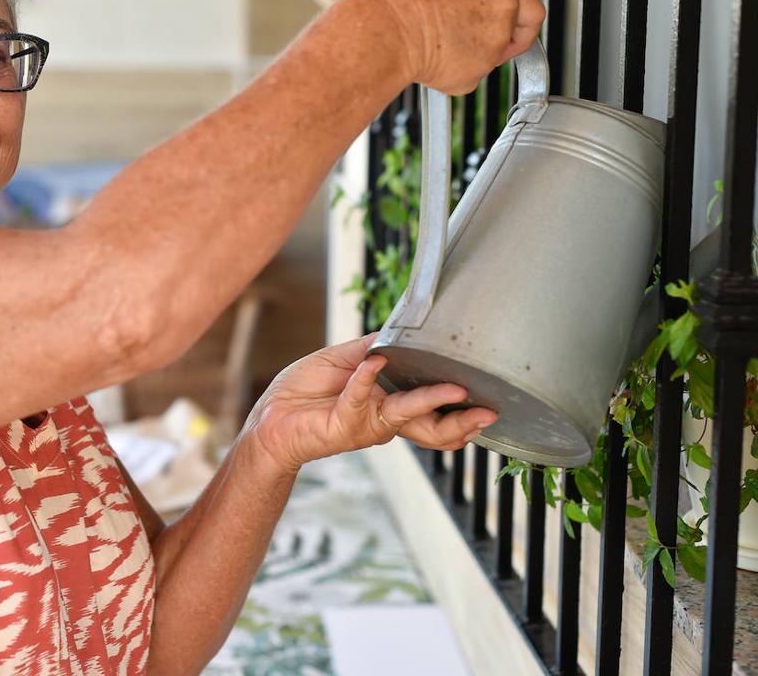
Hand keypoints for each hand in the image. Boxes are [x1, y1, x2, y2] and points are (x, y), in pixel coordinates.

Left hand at [242, 332, 497, 474]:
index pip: (434, 413)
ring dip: (431, 401)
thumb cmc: (305, 390)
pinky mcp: (342, 425)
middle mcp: (384, 420)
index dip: (460, 411)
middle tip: (488, 411)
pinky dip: (366, 377)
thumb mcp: (344, 360)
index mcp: (389, 405)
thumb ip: (373, 348)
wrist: (270, 416)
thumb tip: (401, 330)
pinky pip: (359, 398)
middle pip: (433, 429)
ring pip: (408, 417)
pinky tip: (375, 361)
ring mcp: (365, 425)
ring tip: (455, 390)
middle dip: (462, 422)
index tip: (487, 399)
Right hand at [362, 0, 545, 94]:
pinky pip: (471, 77)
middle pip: (527, 23)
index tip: (507, 21)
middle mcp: (505, 0)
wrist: (384, 28)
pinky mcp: (482, 67)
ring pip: (494, 54)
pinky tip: (432, 63)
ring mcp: (497, 35)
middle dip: (511, 38)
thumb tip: (460, 2)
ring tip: (438, 48)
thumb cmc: (396, 0)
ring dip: (474, 57)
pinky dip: (453, 77)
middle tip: (488, 45)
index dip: (513, 11)